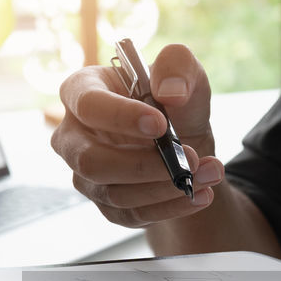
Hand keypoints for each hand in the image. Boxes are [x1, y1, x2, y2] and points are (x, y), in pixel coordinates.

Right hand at [51, 44, 224, 227]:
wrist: (186, 144)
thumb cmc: (174, 102)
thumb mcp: (185, 73)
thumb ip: (178, 66)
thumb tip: (170, 91)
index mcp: (82, 91)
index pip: (88, 105)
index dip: (120, 116)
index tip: (160, 124)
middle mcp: (73, 135)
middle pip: (91, 161)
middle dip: (143, 165)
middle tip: (190, 158)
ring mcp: (85, 174)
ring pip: (114, 193)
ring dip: (165, 188)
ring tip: (207, 175)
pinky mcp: (105, 203)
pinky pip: (130, 215)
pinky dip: (169, 208)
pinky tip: (199, 195)